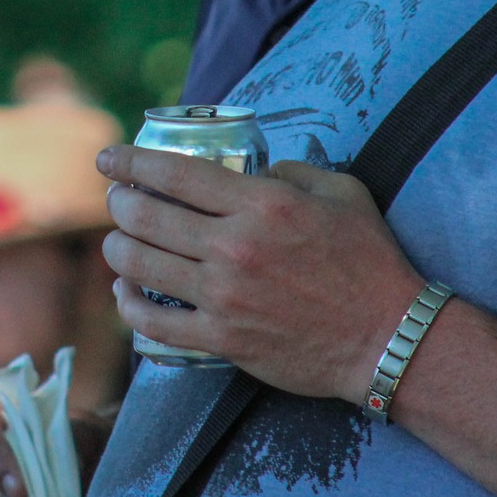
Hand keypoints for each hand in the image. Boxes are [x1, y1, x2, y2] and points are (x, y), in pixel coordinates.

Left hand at [98, 146, 423, 400]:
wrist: (388, 338)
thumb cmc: (369, 262)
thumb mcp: (342, 192)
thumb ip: (293, 171)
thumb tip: (255, 169)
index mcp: (261, 204)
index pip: (175, 173)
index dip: (131, 161)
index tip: (108, 157)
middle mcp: (234, 247)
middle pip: (146, 216)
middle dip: (119, 202)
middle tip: (116, 198)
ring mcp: (223, 296)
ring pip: (139, 265)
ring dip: (116, 248)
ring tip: (117, 241)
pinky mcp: (222, 340)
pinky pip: (153, 322)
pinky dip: (129, 304)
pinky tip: (125, 290)